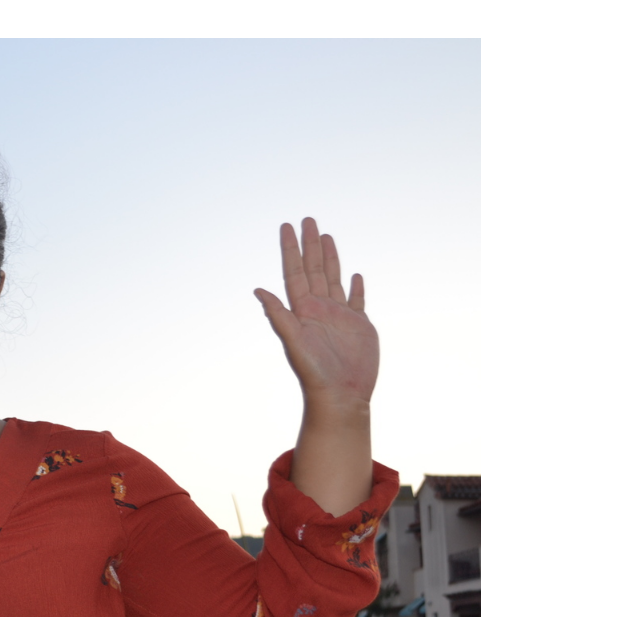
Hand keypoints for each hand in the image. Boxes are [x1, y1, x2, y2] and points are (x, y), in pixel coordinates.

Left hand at [254, 219, 378, 411]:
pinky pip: (357, 301)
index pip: (294, 271)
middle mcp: (319, 309)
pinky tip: (355, 275)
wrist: (341, 396)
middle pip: (314, 269)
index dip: (290, 249)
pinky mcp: (359, 325)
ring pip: (333, 279)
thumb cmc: (314, 373)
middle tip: (308, 220)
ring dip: (331, 257)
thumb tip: (258, 290)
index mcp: (302, 310)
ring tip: (327, 236)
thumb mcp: (294, 342)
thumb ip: (279, 315)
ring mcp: (339, 316)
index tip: (287, 226)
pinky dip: (355, 287)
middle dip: (310, 244)